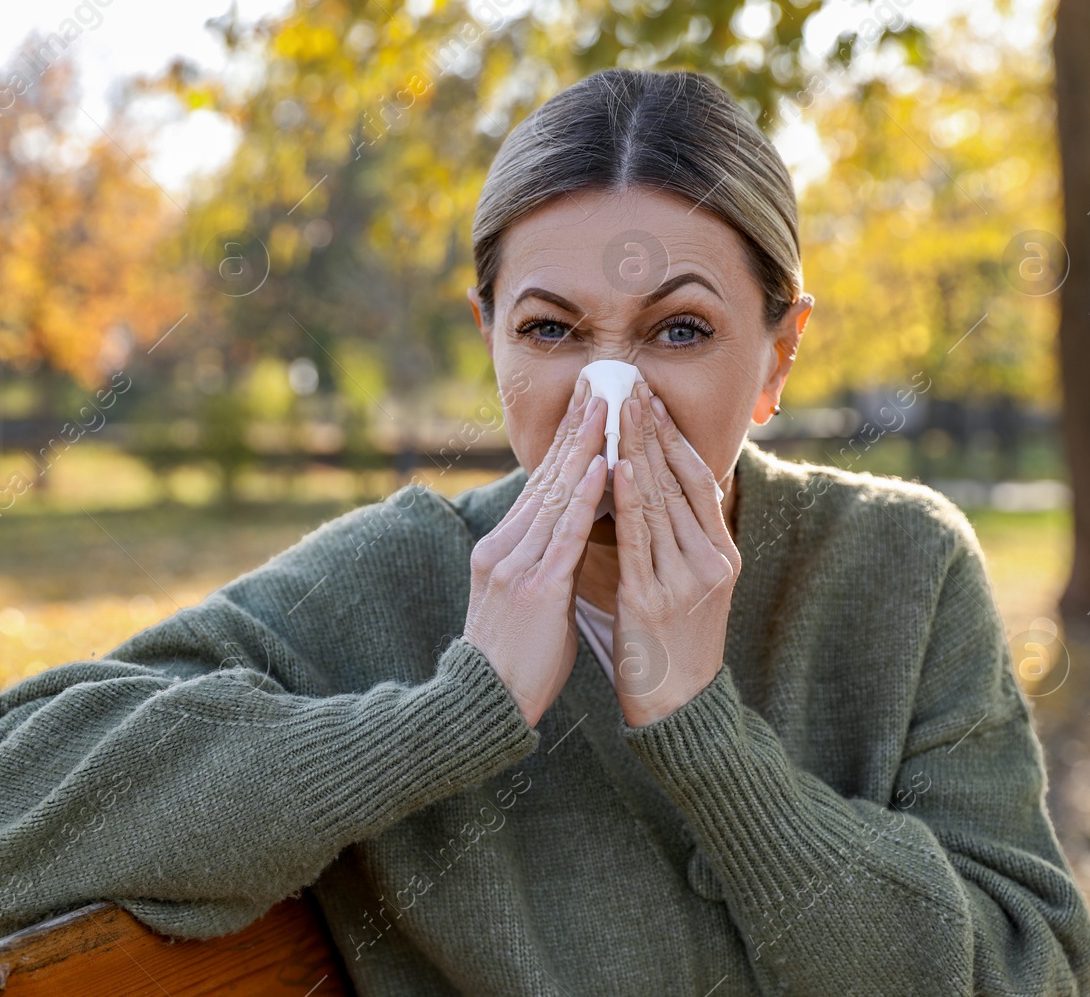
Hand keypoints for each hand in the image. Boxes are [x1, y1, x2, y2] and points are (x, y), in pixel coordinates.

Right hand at [465, 379, 607, 726]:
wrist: (484, 706)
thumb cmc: (513, 659)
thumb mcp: (522, 599)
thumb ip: (541, 561)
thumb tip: (570, 532)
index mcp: (501, 548)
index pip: (539, 484)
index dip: (564, 442)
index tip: (586, 406)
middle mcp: (504, 547)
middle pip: (545, 477)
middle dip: (575, 429)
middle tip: (598, 384)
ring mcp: (517, 566)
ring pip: (556, 496)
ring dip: (584, 448)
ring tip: (606, 407)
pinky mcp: (535, 590)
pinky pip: (564, 536)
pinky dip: (584, 499)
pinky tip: (602, 468)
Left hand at [609, 381, 741, 727]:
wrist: (678, 709)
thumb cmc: (673, 646)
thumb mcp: (688, 587)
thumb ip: (676, 542)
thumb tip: (648, 492)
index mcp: (721, 554)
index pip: (698, 480)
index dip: (674, 437)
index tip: (652, 399)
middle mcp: (709, 560)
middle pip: (678, 480)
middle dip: (653, 428)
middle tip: (631, 384)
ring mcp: (682, 579)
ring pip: (657, 500)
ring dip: (636, 449)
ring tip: (619, 408)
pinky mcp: (652, 600)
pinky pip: (637, 538)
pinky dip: (626, 498)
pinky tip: (616, 466)